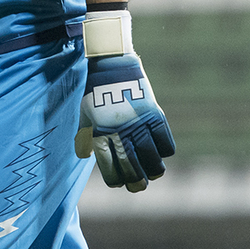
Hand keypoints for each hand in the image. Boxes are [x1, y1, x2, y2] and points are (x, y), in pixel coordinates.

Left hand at [75, 11, 174, 191]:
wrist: (108, 62)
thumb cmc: (92, 91)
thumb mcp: (83, 115)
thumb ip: (86, 138)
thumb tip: (87, 156)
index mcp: (100, 136)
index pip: (112, 172)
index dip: (117, 182)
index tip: (121, 182)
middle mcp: (120, 134)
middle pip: (133, 171)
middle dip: (137, 184)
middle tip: (139, 185)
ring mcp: (139, 125)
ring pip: (153, 162)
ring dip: (154, 171)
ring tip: (153, 172)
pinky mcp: (154, 115)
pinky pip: (166, 144)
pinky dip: (165, 150)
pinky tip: (160, 149)